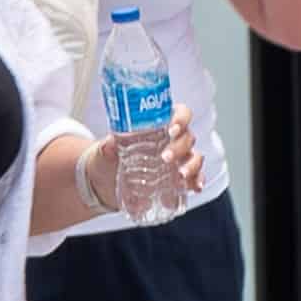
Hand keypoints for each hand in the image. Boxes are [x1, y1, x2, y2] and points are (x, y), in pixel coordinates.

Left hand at [86, 116, 201, 212]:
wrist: (103, 183)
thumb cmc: (107, 158)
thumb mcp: (104, 151)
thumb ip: (108, 146)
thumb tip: (111, 144)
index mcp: (158, 125)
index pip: (179, 114)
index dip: (181, 118)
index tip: (173, 128)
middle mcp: (171, 140)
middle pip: (187, 137)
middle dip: (180, 147)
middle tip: (165, 158)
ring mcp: (176, 160)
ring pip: (194, 156)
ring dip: (192, 165)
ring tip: (181, 175)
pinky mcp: (176, 179)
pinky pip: (194, 177)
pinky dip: (197, 181)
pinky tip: (195, 187)